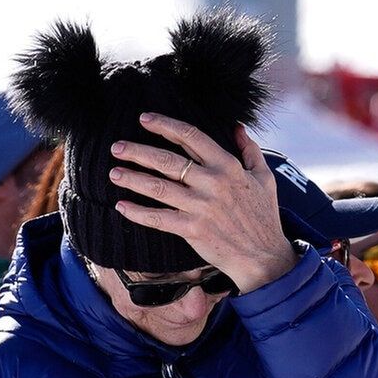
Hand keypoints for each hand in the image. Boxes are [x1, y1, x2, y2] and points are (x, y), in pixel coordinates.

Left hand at [110, 117, 296, 292]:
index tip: (145, 119)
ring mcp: (201, 207)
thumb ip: (250, 150)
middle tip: (117, 147)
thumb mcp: (264, 177)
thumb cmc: (263, 217)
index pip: (191, 136)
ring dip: (132, 179)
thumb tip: (237, 128)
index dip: (165, 125)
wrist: (263, 257)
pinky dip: (138, 212)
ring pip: (159, 187)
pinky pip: (159, 218)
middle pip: (167, 160)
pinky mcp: (192, 230)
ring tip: (114, 172)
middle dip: (138, 151)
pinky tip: (122, 206)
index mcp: (227, 165)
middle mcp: (212, 182)